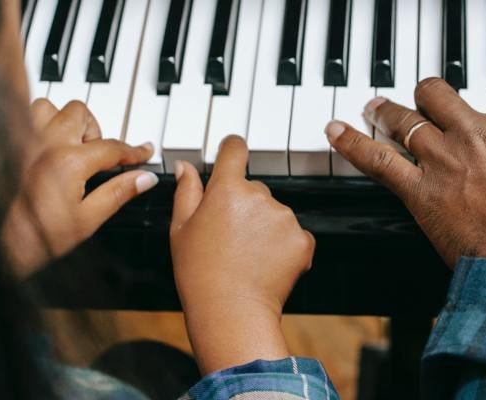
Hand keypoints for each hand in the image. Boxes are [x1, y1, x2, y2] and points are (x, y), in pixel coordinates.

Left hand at [2, 99, 157, 276]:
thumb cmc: (35, 238)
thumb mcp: (87, 220)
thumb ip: (118, 193)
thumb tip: (143, 179)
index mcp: (69, 162)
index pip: (112, 147)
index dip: (133, 151)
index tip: (144, 153)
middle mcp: (45, 144)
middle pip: (81, 114)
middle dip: (96, 131)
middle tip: (98, 156)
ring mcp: (22, 142)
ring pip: (50, 107)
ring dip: (65, 121)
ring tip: (71, 145)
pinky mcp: (6, 147)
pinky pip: (23, 119)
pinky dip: (39, 125)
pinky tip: (45, 147)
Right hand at [170, 136, 314, 372]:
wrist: (231, 311)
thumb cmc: (200, 274)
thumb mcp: (181, 229)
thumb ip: (186, 191)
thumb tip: (186, 166)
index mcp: (227, 189)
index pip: (235, 149)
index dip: (232, 150)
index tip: (231, 154)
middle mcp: (260, 196)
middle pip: (255, 188)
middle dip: (244, 205)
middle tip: (228, 237)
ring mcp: (285, 218)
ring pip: (275, 212)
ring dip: (265, 226)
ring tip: (246, 255)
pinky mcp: (303, 240)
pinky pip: (294, 235)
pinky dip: (284, 246)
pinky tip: (265, 264)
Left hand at [325, 78, 485, 286]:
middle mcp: (477, 134)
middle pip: (443, 93)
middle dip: (433, 93)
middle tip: (427, 97)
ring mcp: (445, 161)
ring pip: (407, 119)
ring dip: (389, 109)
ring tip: (376, 104)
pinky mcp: (420, 193)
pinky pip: (377, 160)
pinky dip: (353, 143)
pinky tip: (335, 130)